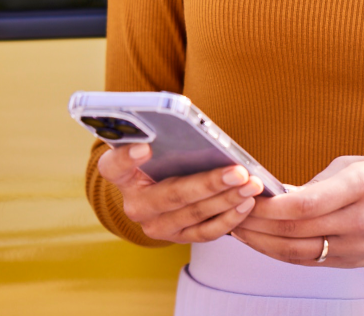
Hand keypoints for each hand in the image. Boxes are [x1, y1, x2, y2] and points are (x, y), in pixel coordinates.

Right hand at [97, 143, 264, 242]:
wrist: (162, 186)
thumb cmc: (164, 156)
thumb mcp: (159, 143)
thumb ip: (166, 134)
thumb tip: (192, 126)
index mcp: (121, 174)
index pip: (113, 166)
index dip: (127, 158)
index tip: (145, 147)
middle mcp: (135, 204)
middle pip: (170, 195)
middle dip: (209, 183)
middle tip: (237, 171)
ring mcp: (155, 225)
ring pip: (193, 214)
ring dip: (227, 199)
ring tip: (251, 185)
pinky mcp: (176, 238)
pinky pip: (204, 233)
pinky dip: (228, 219)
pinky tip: (246, 203)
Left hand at [232, 156, 363, 266]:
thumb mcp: (361, 164)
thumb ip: (320, 181)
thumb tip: (279, 193)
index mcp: (363, 186)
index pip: (305, 203)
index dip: (270, 204)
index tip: (247, 195)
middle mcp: (360, 221)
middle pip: (295, 229)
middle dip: (256, 222)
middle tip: (231, 209)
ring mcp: (358, 248)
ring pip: (297, 251)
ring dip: (262, 242)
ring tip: (238, 228)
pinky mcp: (354, 262)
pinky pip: (309, 260)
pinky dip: (281, 251)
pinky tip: (263, 241)